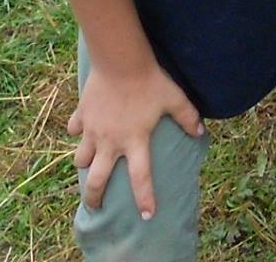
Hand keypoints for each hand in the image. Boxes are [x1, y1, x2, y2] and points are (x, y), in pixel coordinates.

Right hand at [68, 60, 201, 218]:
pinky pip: (75, 129)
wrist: (120, 60)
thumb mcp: (174, 98)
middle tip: (96, 206)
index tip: (146, 216)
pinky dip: (77, 131)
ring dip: (84, 164)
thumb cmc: (150, 80)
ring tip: (89, 165)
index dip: (144, 198)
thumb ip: (188, 116)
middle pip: (96, 181)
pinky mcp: (82, 115)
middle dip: (94, 198)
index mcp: (134, 141)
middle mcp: (110, 141)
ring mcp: (93, 130)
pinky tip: (83, 129)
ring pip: (80, 158)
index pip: (140, 178)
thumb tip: (201, 131)